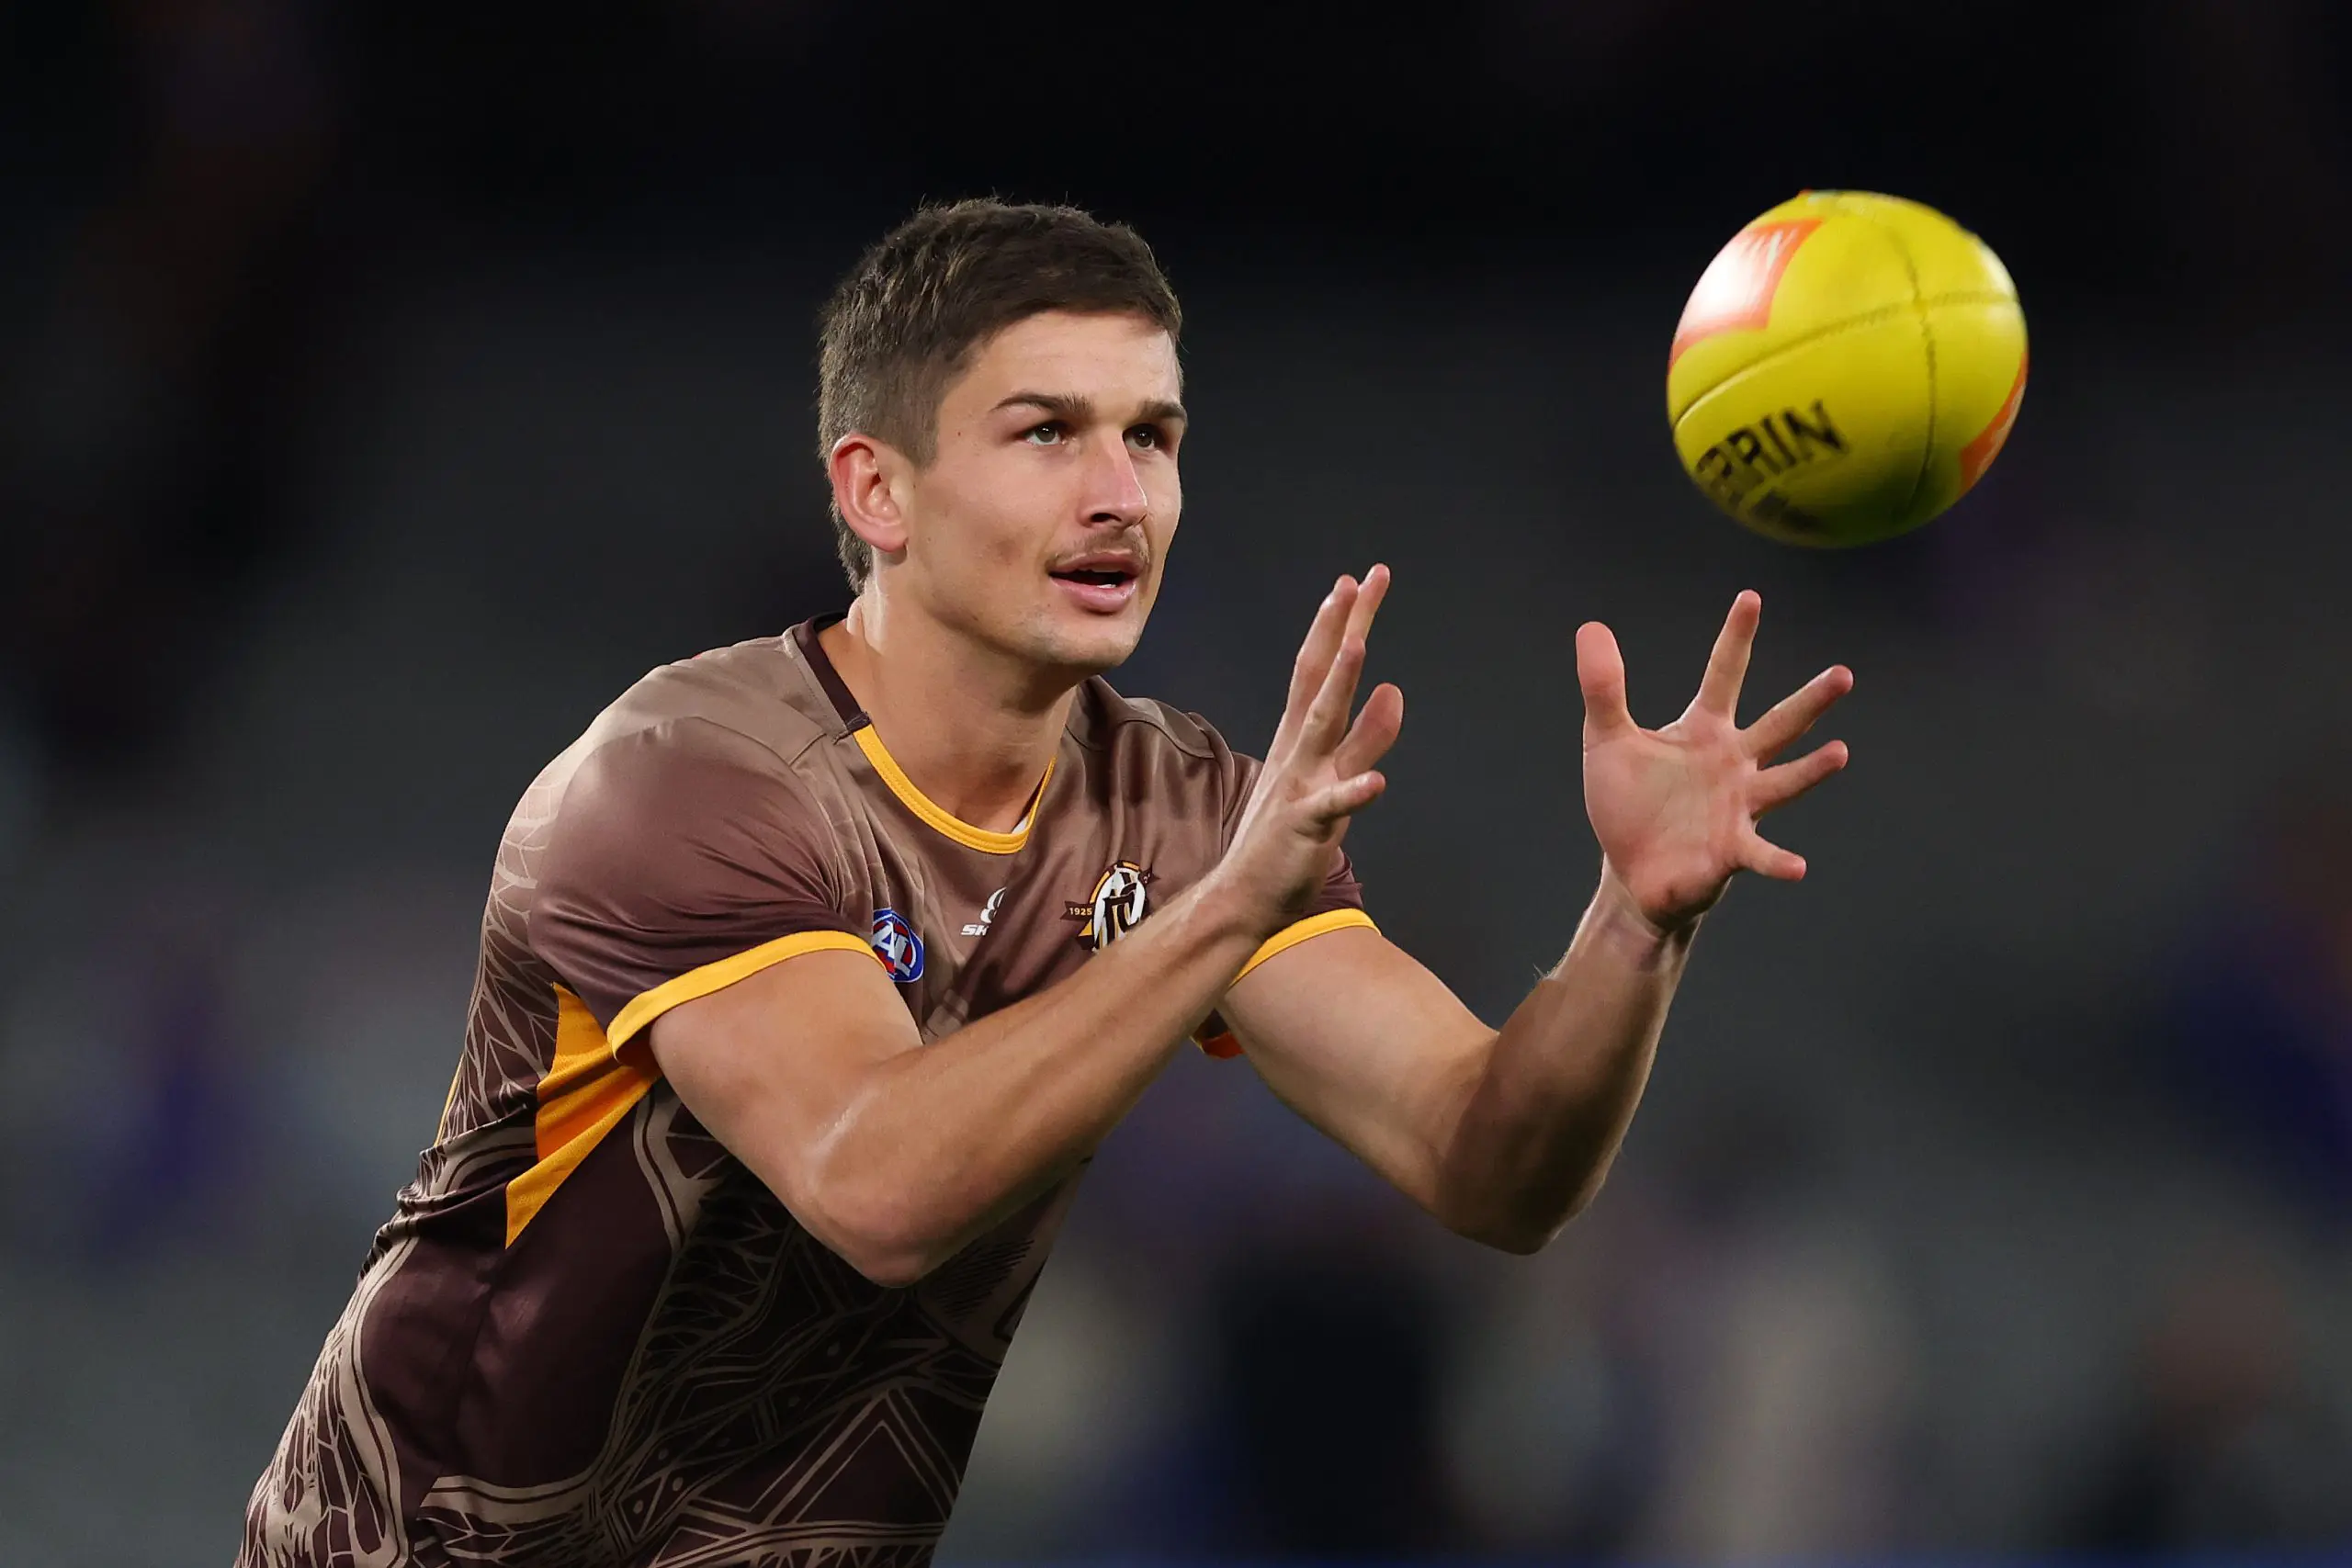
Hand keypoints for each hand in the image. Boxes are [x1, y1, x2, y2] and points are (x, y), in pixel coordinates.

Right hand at [1218, 566, 1406, 933]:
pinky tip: (1376, 782)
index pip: (1319, 670)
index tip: (1354, 583)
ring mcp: (1299, 786)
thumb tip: (1394, 690)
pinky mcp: (1304, 828)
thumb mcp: (1333, 779)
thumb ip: (1366, 738)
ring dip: (1340, 687)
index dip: (1336, 625)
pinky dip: (1351, 792)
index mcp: (1300, 739)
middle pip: (1321, 680)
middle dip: (1341, 630)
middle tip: (1360, 583)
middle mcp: (1298, 752)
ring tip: (1360, 646)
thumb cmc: (1286, 838)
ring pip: (1323, 728)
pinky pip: (1331, 808)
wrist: (1242, 898)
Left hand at [1577, 590, 1851, 930]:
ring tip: (1840, 753)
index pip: (1723, 675)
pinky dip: (1779, 861)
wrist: (1633, 873)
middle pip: (1778, 725)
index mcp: (1703, 731)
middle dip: (1810, 701)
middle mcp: (1733, 764)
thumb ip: (1603, 688)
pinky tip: (1798, 867)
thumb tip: (1590, 626)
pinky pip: (1760, 854)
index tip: (1750, 597)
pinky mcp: (1731, 850)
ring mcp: (1739, 806)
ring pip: (1784, 782)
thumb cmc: (1629, 805)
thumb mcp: (1606, 740)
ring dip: (1811, 771)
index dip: (1735, 638)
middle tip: (1844, 674)